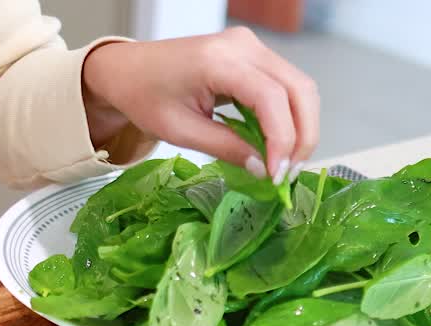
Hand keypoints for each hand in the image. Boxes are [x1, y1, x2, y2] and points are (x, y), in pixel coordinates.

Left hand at [82, 27, 319, 182]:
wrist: (127, 70)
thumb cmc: (144, 96)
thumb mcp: (180, 131)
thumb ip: (225, 148)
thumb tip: (264, 169)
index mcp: (218, 60)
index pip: (271, 98)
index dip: (282, 139)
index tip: (276, 175)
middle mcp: (243, 45)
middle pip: (299, 88)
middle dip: (302, 135)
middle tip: (288, 174)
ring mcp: (250, 45)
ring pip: (299, 86)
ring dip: (300, 126)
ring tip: (284, 163)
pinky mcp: (252, 54)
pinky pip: (285, 84)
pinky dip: (288, 115)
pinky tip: (276, 144)